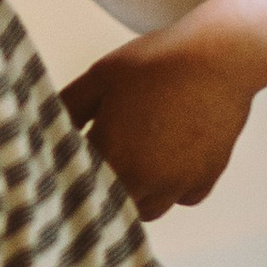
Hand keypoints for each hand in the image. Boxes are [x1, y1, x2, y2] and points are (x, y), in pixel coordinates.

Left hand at [61, 32, 255, 216]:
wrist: (219, 57)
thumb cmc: (156, 62)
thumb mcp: (100, 77)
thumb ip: (69, 107)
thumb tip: (47, 127)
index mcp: (112, 155)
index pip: (79, 182)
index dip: (72, 173)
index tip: (70, 163)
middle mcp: (145, 179)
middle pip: (112, 205)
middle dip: (102, 189)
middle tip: (102, 162)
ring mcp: (177, 184)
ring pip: (148, 209)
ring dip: (138, 194)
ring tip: (136, 163)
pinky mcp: (206, 179)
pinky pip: (183, 197)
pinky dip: (174, 187)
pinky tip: (170, 159)